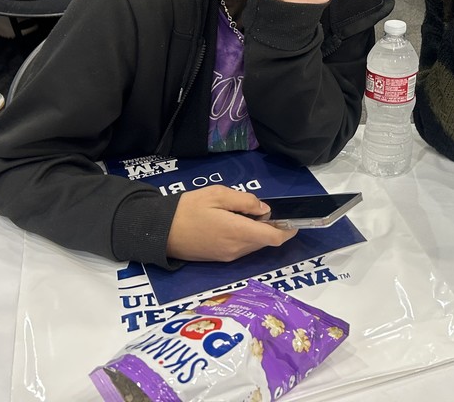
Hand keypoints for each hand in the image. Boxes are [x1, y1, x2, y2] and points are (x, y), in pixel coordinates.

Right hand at [166, 186, 296, 261]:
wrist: (159, 231)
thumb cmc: (188, 208)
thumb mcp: (218, 194)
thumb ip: (245, 201)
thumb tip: (264, 209)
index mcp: (238, 232)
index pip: (273, 238)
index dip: (287, 230)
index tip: (293, 221)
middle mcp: (236, 249)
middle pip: (265, 242)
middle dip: (272, 228)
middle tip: (263, 210)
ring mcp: (227, 256)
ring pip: (254, 246)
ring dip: (258, 233)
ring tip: (247, 214)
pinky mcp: (219, 258)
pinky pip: (242, 249)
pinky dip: (247, 238)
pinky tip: (236, 224)